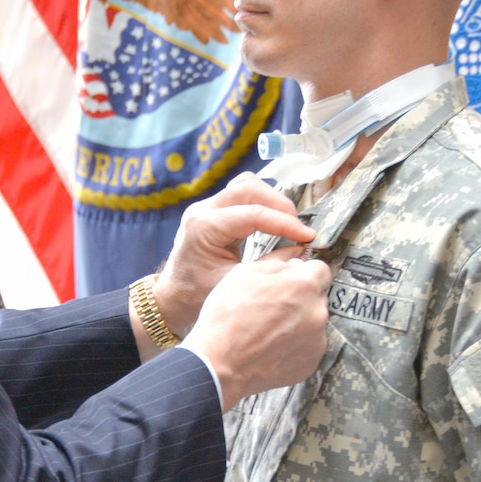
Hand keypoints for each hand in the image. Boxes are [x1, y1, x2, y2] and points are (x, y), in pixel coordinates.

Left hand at [153, 173, 315, 337]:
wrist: (173, 296)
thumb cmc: (198, 294)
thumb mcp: (236, 283)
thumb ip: (269, 265)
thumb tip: (300, 250)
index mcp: (204, 227)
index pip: (254, 214)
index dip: (285, 224)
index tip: (307, 236)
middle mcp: (202, 209)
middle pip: (250, 189)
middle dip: (280, 206)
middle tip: (299, 229)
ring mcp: (206, 206)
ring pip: (245, 185)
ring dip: (271, 200)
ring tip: (288, 223)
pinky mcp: (212, 209)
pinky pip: (240, 193)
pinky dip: (260, 201)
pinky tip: (272, 218)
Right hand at [183, 254, 331, 411]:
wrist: (219, 364)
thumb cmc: (227, 319)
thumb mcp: (244, 274)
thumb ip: (277, 263)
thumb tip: (294, 263)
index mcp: (303, 285)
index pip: (320, 269)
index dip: (303, 272)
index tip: (293, 279)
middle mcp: (317, 312)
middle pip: (317, 296)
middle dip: (300, 298)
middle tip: (272, 306)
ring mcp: (316, 340)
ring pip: (313, 322)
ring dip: (298, 321)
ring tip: (267, 329)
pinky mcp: (310, 362)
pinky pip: (308, 346)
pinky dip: (295, 344)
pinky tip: (271, 345)